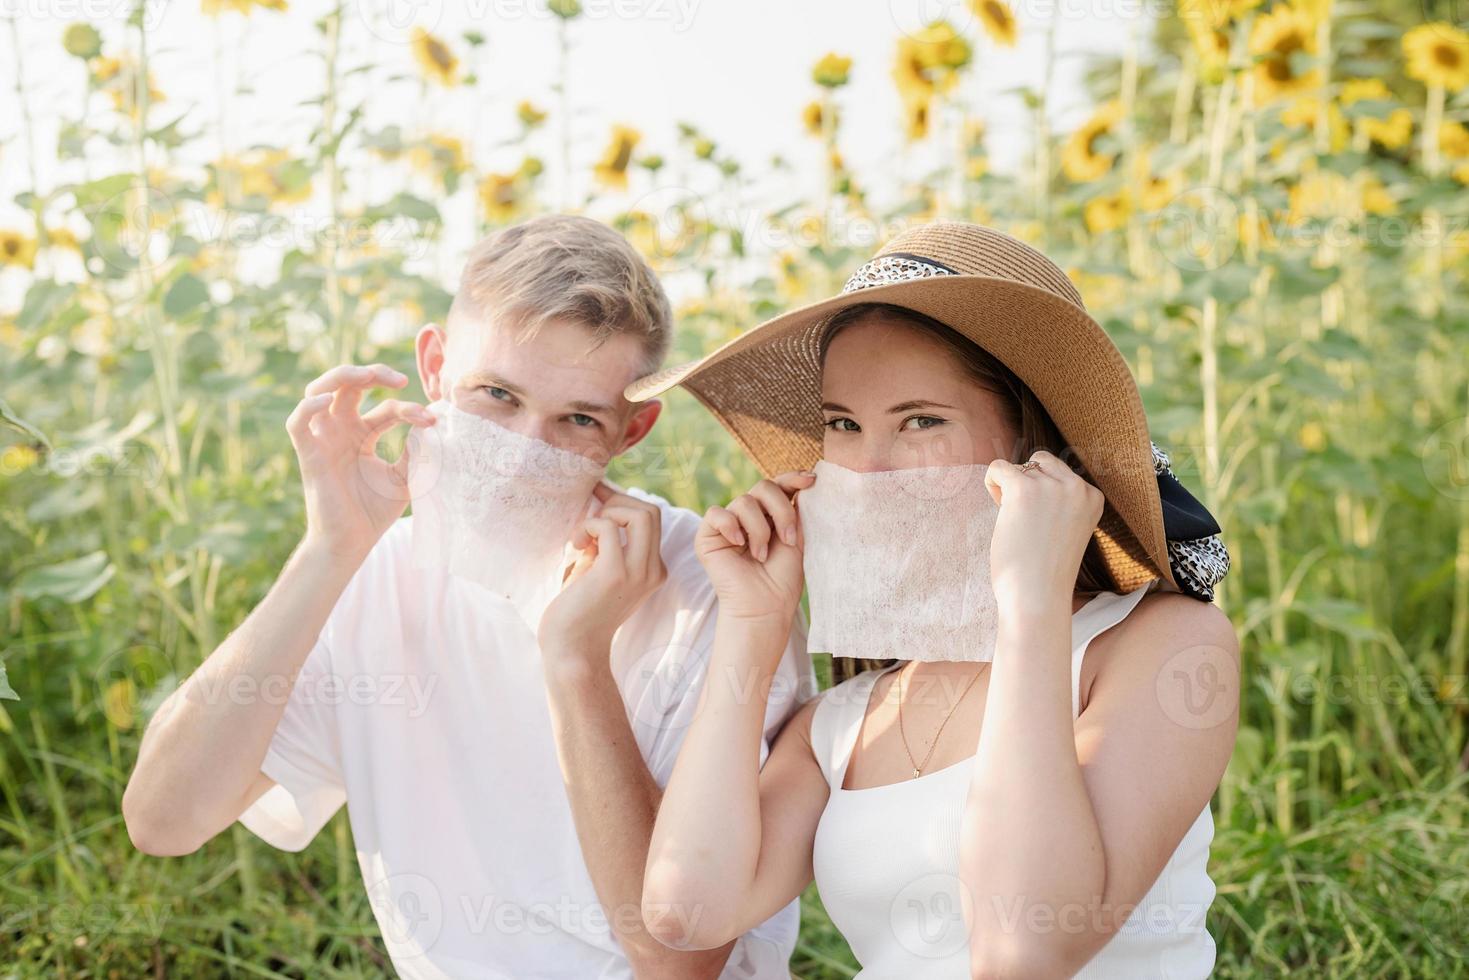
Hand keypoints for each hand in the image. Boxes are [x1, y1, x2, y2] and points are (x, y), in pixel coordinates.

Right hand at [287, 364, 435, 563]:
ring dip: (341, 376)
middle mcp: (340, 431)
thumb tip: (429, 424)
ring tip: (369, 375)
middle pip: (348, 385)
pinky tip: (330, 398)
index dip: (409, 408)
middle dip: (373, 374)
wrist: (352, 543)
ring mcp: (323, 440)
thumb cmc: (374, 512)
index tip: (432, 419)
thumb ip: (415, 451)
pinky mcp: (309, 455)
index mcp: (362, 434)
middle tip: (401, 379)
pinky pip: (298, 422)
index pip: (386, 407)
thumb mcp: (404, 477)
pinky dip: (309, 405)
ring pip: (318, 391)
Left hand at [538, 484, 667, 656]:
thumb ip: (605, 543)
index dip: (623, 502)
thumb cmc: (578, 611)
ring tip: (584, 535)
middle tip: (590, 515)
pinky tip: (575, 544)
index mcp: (652, 570)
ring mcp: (638, 573)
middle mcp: (652, 571)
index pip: (651, 520)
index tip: (597, 499)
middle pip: (651, 511)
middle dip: (618, 501)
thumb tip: (599, 503)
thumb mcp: (599, 570)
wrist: (571, 650)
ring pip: (641, 513)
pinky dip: (588, 526)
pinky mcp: (615, 574)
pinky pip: (608, 527)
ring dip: (607, 513)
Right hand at [696, 471, 814, 626]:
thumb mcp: (798, 539)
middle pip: (763, 487)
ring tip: (761, 555)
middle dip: (781, 510)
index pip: (779, 486)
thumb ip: (797, 511)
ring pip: (744, 501)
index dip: (792, 478)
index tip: (811, 480)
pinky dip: (731, 526)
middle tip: (788, 539)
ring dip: (759, 529)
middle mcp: (749, 516)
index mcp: (771, 515)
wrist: (764, 607)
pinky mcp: (707, 535)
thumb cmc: (782, 579)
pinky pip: (716, 513)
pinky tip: (739, 545)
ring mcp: (728, 524)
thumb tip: (803, 480)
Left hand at [983, 451, 1104, 611]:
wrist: (1037, 596)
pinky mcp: (1023, 489)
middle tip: (1024, 520)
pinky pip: (998, 467)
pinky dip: (992, 483)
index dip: (1043, 494)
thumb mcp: (1067, 527)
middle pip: (1041, 463)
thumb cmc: (1046, 570)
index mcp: (1093, 496)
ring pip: (1021, 466)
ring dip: (1010, 489)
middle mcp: (1077, 486)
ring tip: (1013, 520)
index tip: (1042, 524)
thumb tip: (1032, 467)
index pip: (1061, 473)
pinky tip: (997, 507)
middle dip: (1028, 485)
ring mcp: (1051, 486)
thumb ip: (1060, 500)